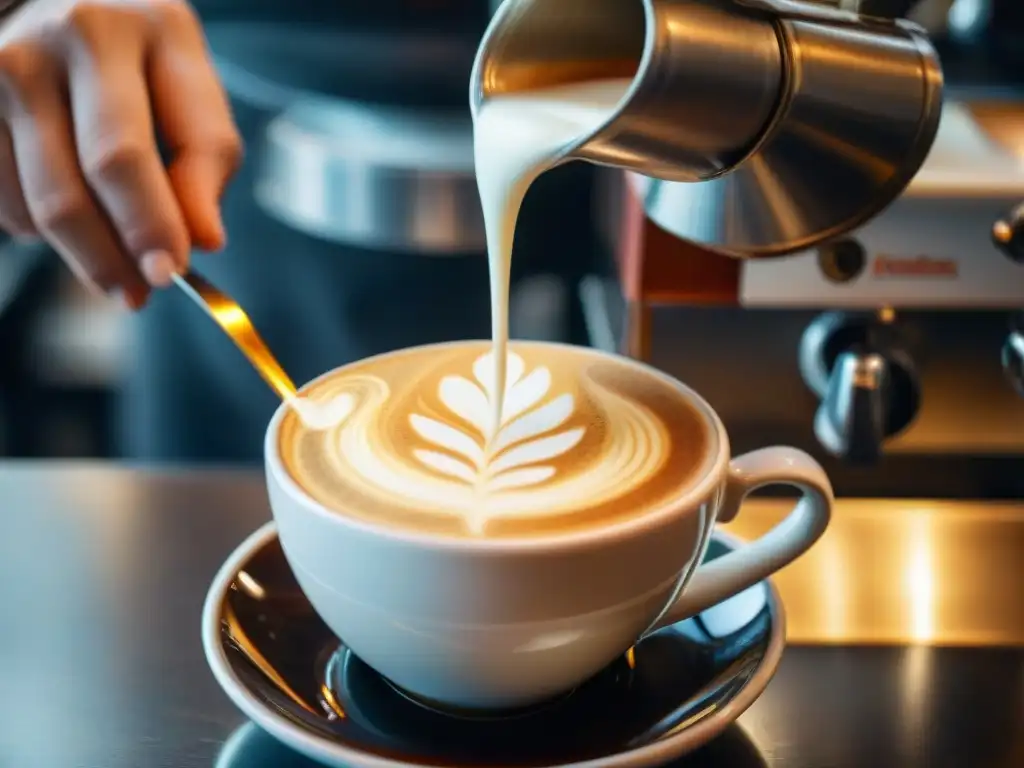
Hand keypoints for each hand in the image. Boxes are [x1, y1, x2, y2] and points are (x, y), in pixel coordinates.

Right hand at [0, 0, 242, 307]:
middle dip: (115, 254)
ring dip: (87, 255)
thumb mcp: (189, 86)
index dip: (152, 223)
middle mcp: (46, 48)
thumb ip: (205, 158)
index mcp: (120, 34)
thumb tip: (205, 239)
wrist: (63, 2)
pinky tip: (76, 213)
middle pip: (75, 188)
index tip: (172, 271)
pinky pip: (7, 208)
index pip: (126, 154)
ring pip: (39, 208)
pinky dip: (46, 232)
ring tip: (121, 268)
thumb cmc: (143, 56)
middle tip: (142, 293)